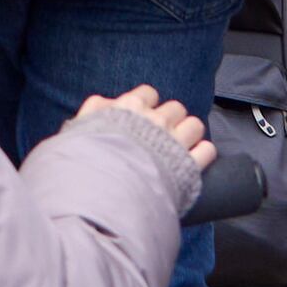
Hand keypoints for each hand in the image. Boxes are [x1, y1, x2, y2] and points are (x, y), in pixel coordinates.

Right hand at [88, 85, 216, 173]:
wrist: (105, 192)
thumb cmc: (87, 160)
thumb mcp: (79, 129)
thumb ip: (93, 110)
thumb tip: (103, 101)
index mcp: (130, 108)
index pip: (148, 93)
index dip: (147, 105)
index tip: (143, 116)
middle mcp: (156, 120)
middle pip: (175, 108)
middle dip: (171, 119)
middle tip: (163, 135)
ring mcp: (175, 142)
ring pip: (195, 125)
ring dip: (190, 134)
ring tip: (181, 146)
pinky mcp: (188, 166)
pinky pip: (207, 151)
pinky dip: (203, 154)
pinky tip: (194, 161)